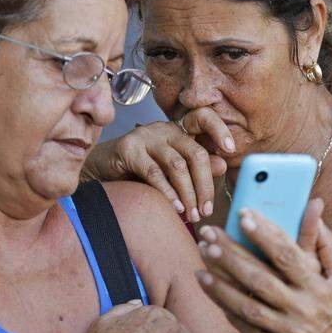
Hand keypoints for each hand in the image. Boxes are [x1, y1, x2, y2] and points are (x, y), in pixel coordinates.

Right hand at [84, 107, 235, 222]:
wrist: (99, 171)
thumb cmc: (138, 170)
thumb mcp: (171, 170)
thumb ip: (196, 167)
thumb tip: (223, 165)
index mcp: (177, 129)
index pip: (203, 118)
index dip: (219, 130)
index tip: (232, 150)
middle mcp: (163, 129)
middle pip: (194, 152)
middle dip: (205, 184)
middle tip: (207, 210)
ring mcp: (145, 137)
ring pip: (177, 165)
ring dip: (188, 194)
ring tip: (193, 214)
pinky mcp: (129, 149)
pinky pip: (155, 173)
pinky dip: (168, 193)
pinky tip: (175, 207)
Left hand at [195, 202, 331, 332]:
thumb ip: (326, 244)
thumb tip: (314, 207)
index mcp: (319, 286)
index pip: (287, 255)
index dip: (264, 234)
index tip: (243, 215)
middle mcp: (304, 308)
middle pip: (259, 277)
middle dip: (231, 254)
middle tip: (208, 235)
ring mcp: (288, 331)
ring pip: (247, 304)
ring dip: (220, 283)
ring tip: (200, 262)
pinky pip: (244, 325)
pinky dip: (224, 306)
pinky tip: (208, 287)